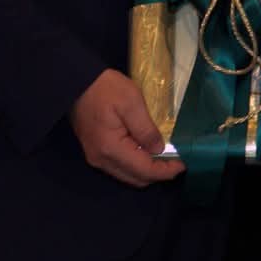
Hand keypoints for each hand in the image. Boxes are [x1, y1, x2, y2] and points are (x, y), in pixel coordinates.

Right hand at [69, 69, 183, 187]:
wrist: (77, 82)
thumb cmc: (105, 89)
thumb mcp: (132, 103)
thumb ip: (146, 130)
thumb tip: (158, 150)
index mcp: (111, 148)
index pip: (144, 171)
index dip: (165, 172)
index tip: (183, 165)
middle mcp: (101, 159)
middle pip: (136, 179)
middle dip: (158, 174)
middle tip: (176, 161)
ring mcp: (96, 157)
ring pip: (127, 175)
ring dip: (147, 170)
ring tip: (164, 157)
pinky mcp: (95, 151)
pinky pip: (119, 167)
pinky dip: (136, 164)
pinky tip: (146, 152)